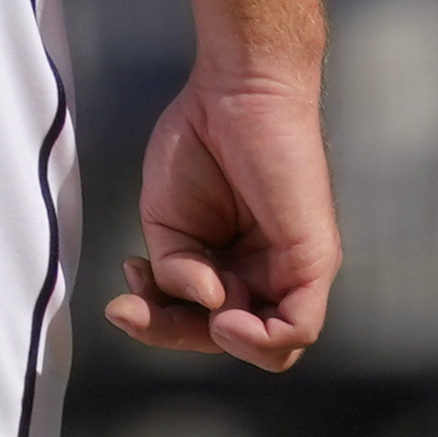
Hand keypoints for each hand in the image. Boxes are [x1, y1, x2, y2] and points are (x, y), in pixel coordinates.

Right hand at [105, 62, 337, 370]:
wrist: (234, 89)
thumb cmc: (203, 141)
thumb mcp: (166, 224)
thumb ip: (175, 274)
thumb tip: (205, 304)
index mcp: (229, 265)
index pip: (199, 325)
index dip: (158, 324)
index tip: (124, 296)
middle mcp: (264, 273)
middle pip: (226, 340)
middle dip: (172, 333)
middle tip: (133, 309)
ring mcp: (291, 269)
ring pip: (268, 347)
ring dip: (216, 338)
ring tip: (190, 303)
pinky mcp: (313, 259)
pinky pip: (297, 327)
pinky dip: (259, 338)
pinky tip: (222, 313)